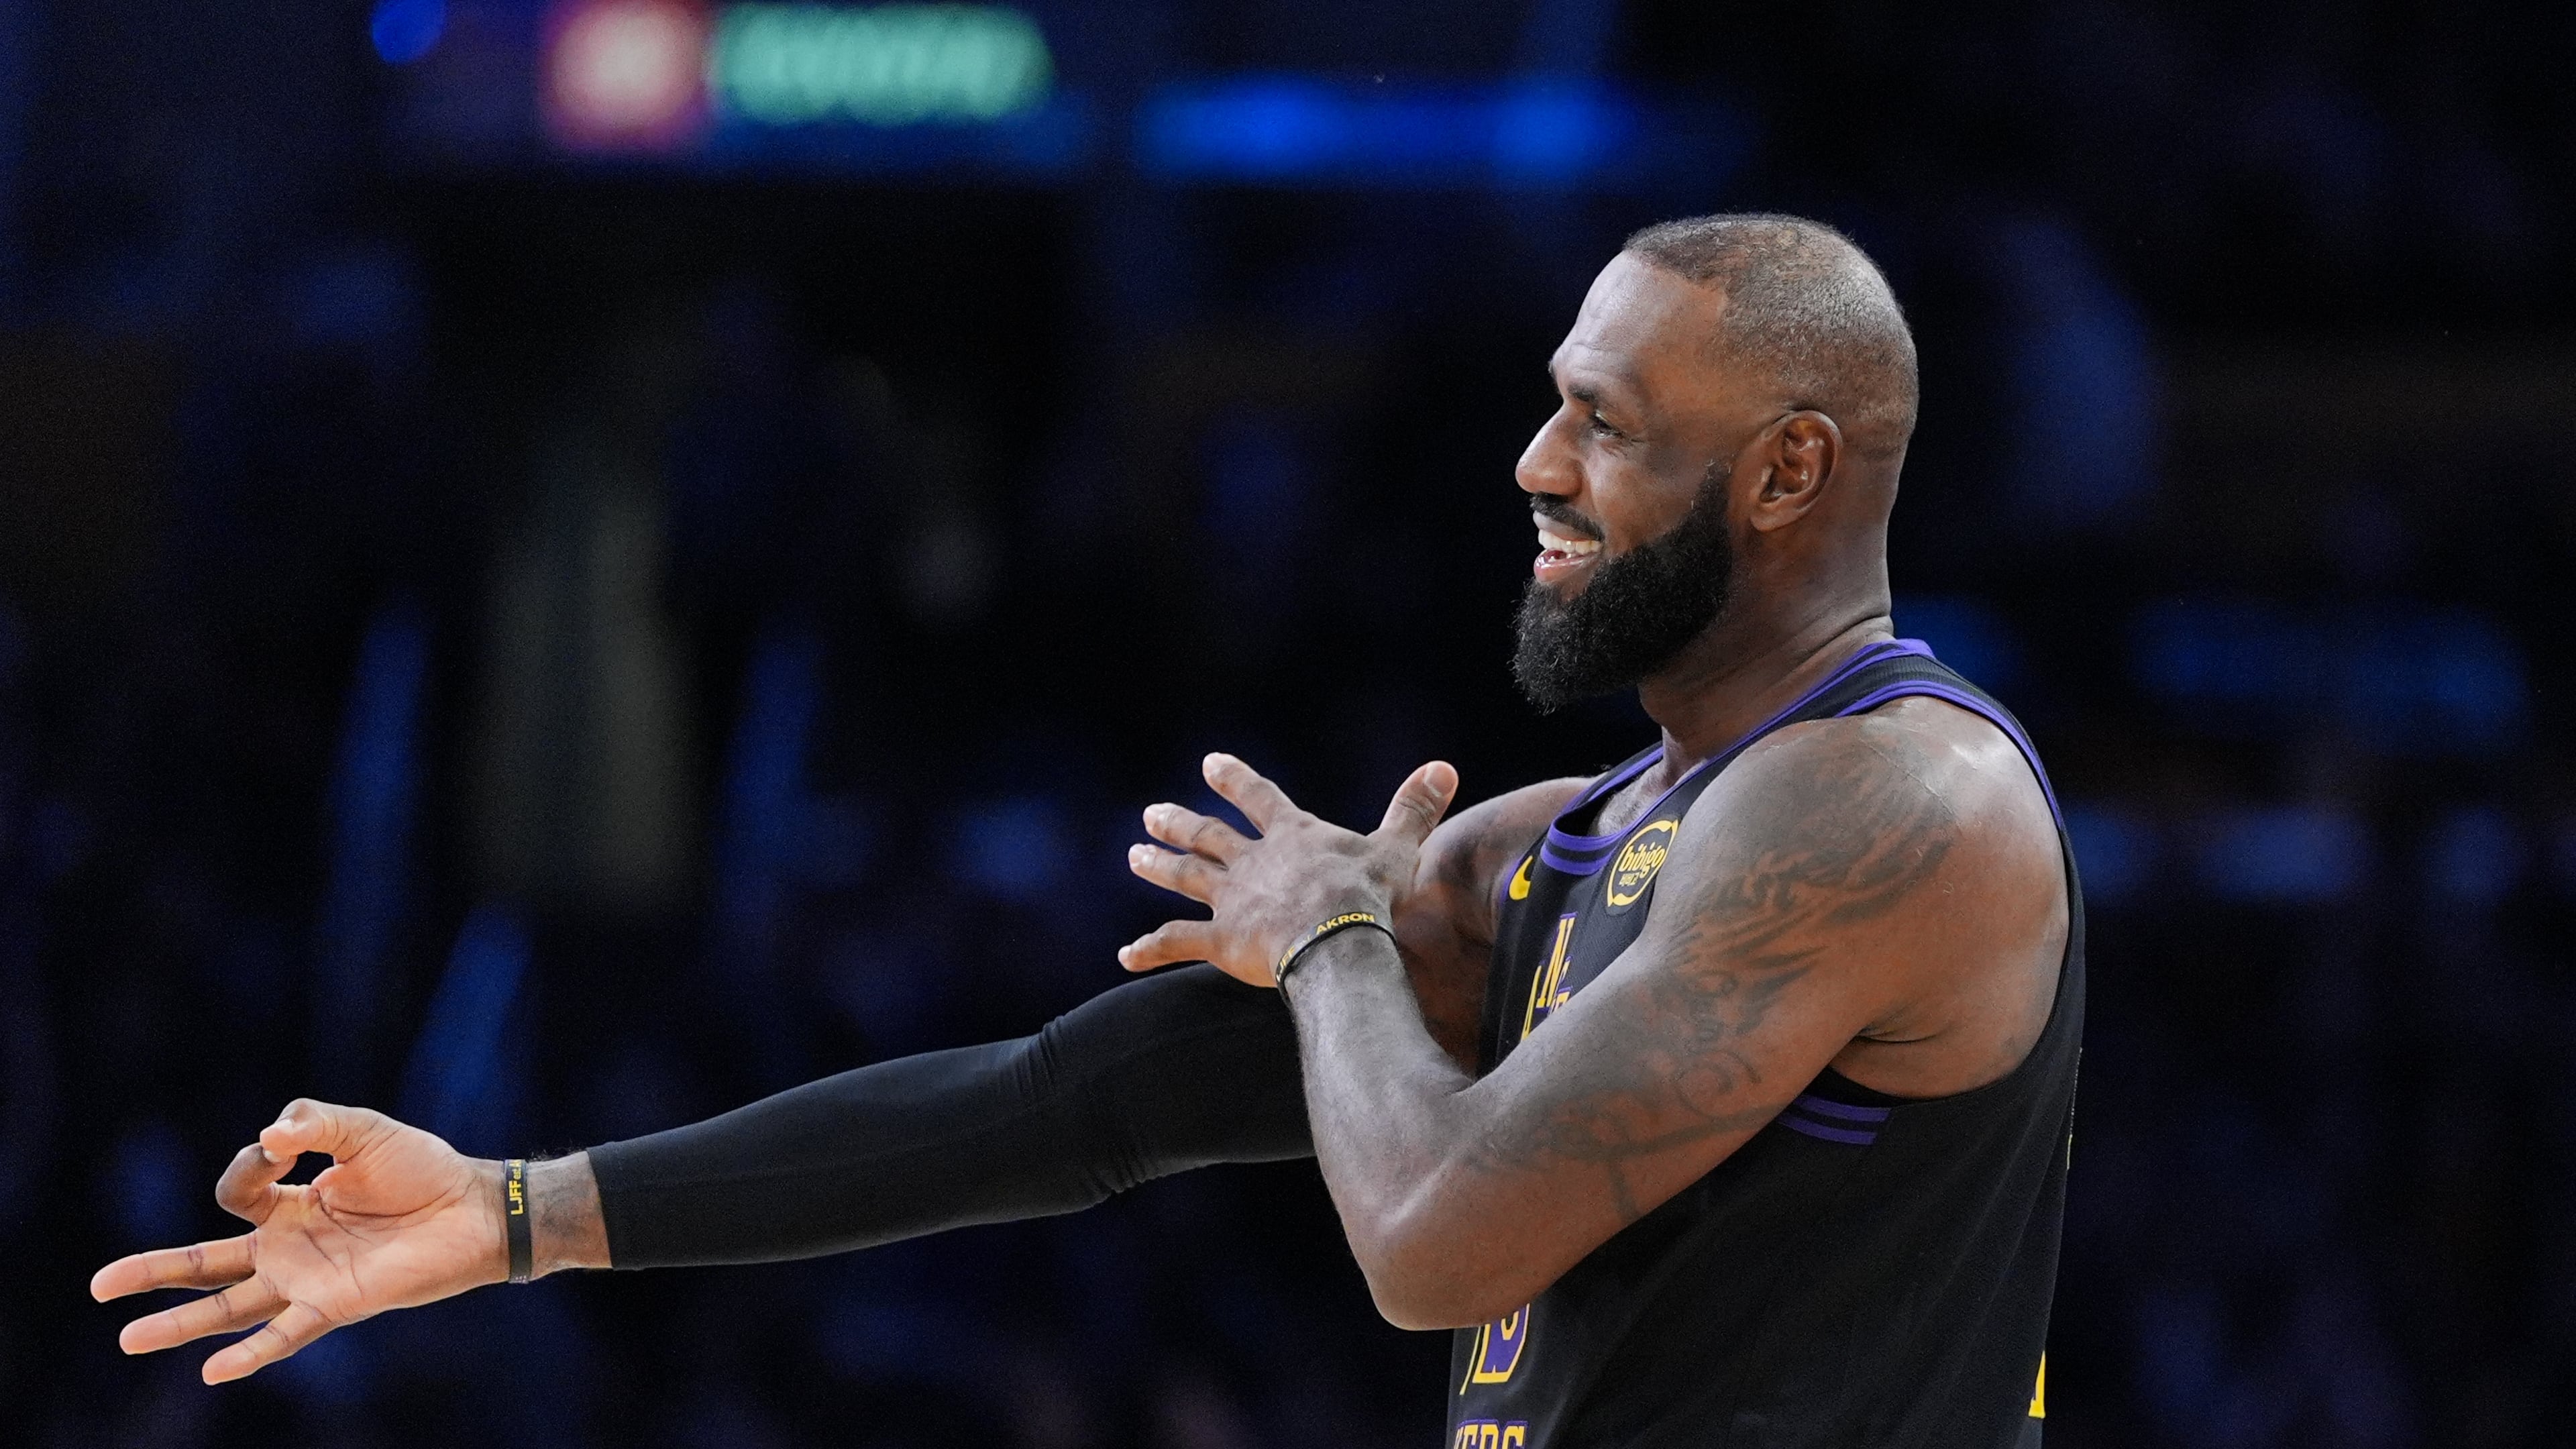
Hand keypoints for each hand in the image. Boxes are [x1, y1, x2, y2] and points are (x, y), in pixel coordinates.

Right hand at [90, 1100, 506, 1383]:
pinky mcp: (336, 1305)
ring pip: (229, 1307)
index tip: (289, 1142)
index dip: (253, 1160)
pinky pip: (285, 1334)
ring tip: (127, 1339)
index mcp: (291, 1202)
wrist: (474, 1208)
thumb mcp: (364, 1130)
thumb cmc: (421, 1168)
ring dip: (180, 1324)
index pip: (237, 1189)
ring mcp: (307, 1279)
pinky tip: (212, 1371)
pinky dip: (250, 1353)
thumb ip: (315, 1122)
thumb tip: (270, 1135)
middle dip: (152, 1273)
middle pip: (206, 1263)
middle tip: (98, 1286)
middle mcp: (289, 1246)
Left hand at [1121, 753, 1458, 986]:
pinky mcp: (1221, 940)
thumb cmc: (1369, 893)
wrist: (1336, 936)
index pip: (1259, 799)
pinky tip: (1124, 956)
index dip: (1235, 781)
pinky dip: (1149, 950)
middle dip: (1180, 824)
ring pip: (1186, 878)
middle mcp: (1253, 863)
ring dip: (1159, 866)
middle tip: (1150, 814)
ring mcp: (1232, 900)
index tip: (1210, 763)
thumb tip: (1443, 766)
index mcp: (1291, 837)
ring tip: (1133, 856)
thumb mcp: (1397, 846)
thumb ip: (1415, 808)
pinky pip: (1177, 943)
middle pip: (1209, 837)